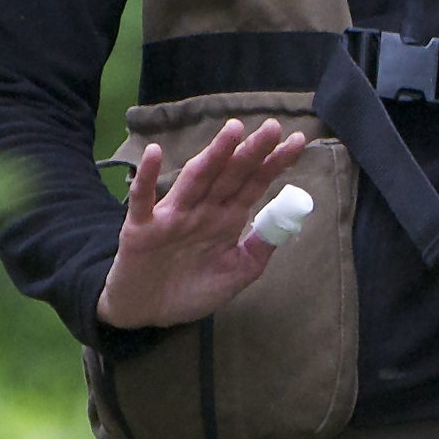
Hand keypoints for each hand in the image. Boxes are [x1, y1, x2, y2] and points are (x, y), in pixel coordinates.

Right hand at [96, 118, 307, 329]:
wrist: (147, 311)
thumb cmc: (191, 289)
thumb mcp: (235, 273)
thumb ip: (259, 248)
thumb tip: (288, 221)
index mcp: (226, 218)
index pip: (254, 183)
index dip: (274, 163)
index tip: (297, 141)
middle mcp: (202, 210)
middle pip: (230, 174)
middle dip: (252, 151)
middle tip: (273, 127)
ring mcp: (172, 215)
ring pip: (196, 179)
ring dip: (214, 154)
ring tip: (233, 131)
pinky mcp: (141, 227)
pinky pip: (143, 199)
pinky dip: (147, 177)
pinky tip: (155, 153)